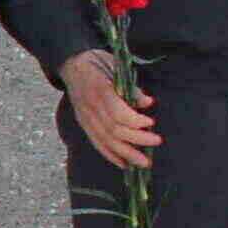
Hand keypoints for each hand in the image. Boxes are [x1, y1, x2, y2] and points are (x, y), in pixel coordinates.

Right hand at [59, 49, 156, 170]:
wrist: (71, 64)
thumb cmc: (97, 63)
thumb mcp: (115, 66)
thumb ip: (131, 87)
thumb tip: (147, 102)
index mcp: (98, 90)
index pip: (117, 114)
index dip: (135, 121)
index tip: (151, 122)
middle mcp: (89, 107)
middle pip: (113, 130)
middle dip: (137, 139)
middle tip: (157, 141)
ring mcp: (85, 117)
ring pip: (105, 140)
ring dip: (126, 153)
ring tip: (143, 163)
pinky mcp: (83, 123)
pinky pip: (96, 142)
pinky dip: (110, 155)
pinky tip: (123, 163)